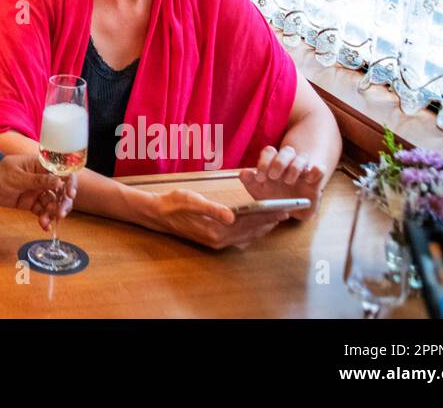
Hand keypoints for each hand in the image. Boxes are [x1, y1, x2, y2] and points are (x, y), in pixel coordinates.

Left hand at [0, 154, 76, 229]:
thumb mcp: (18, 177)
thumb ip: (38, 180)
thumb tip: (58, 181)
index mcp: (41, 166)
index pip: (62, 172)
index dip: (69, 183)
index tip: (70, 194)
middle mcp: (42, 178)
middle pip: (60, 191)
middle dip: (63, 203)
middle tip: (60, 214)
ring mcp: (36, 191)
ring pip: (52, 203)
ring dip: (52, 213)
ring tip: (46, 221)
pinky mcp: (30, 202)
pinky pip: (42, 211)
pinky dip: (44, 218)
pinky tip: (44, 225)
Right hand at [147, 188, 289, 248]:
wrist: (157, 213)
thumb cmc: (174, 203)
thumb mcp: (192, 201)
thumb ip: (212, 209)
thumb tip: (232, 216)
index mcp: (215, 231)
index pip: (247, 224)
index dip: (265, 217)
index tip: (281, 210)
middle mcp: (217, 240)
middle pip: (249, 232)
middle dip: (267, 222)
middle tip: (285, 213)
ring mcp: (215, 242)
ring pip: (245, 235)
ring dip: (260, 227)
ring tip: (274, 218)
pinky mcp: (213, 239)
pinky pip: (237, 237)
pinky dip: (250, 230)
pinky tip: (255, 224)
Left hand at [239, 145, 326, 220]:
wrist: (290, 211)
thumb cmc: (273, 197)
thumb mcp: (259, 192)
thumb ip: (250, 182)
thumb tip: (243, 173)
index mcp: (273, 163)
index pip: (270, 152)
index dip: (264, 162)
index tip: (260, 177)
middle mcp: (289, 163)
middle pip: (287, 151)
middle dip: (279, 162)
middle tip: (273, 176)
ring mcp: (303, 170)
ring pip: (302, 157)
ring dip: (294, 167)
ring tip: (288, 181)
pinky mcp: (316, 179)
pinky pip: (320, 169)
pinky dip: (315, 171)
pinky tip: (307, 180)